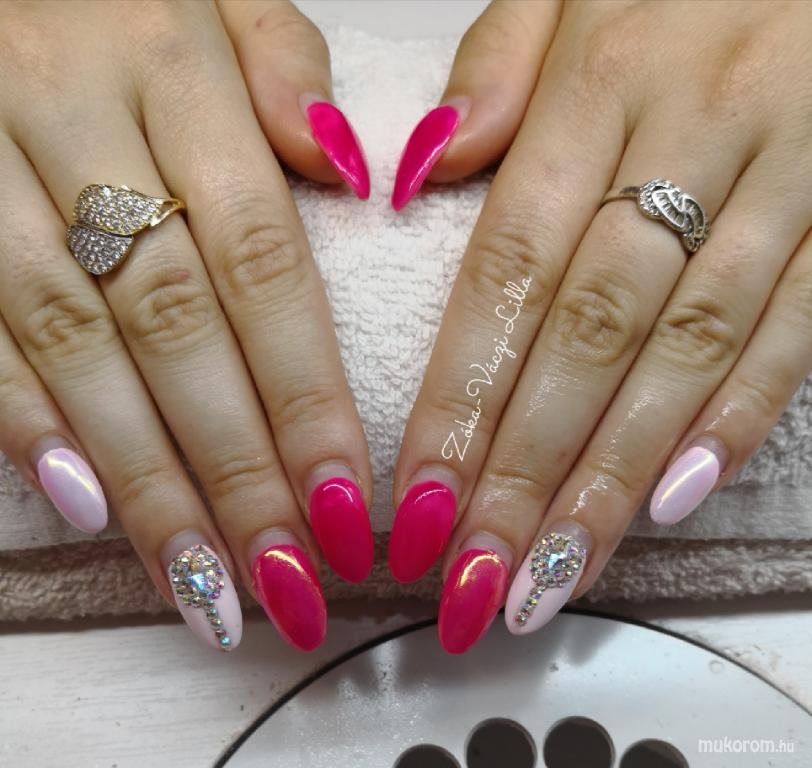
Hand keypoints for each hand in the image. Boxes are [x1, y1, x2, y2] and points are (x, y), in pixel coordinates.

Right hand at [0, 0, 372, 652]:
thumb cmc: (117, 3)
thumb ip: (285, 67)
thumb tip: (355, 168)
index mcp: (170, 64)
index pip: (262, 263)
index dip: (305, 394)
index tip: (345, 505)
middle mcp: (74, 115)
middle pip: (177, 326)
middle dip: (236, 468)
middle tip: (289, 577)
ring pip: (79, 350)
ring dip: (145, 481)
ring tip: (207, 582)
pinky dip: (28, 426)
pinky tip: (87, 511)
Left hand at [390, 0, 811, 651]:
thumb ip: (497, 69)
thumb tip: (418, 167)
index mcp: (601, 80)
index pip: (507, 273)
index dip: (460, 396)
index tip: (421, 501)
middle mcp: (691, 136)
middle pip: (589, 334)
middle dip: (528, 468)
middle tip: (479, 576)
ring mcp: (786, 178)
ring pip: (686, 351)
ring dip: (617, 474)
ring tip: (557, 571)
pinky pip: (799, 328)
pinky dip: (737, 417)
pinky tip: (677, 501)